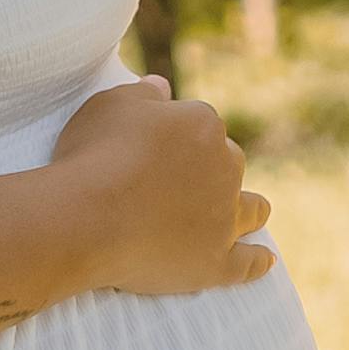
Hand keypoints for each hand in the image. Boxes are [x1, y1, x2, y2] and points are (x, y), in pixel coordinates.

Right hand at [51, 77, 274, 300]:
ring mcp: (224, 218)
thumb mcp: (110, 105)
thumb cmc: (93, 157)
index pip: (202, 125)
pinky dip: (256, 261)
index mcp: (203, 125)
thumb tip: (162, 86)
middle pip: (229, 164)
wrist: (84, 218)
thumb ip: (142, 93)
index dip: (180, 137)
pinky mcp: (217, 261)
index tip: (160, 150)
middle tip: (185, 185)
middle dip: (214, 170)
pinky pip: (248, 263)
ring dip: (250, 210)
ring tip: (250, 215)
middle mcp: (225, 168)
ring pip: (252, 210)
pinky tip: (264, 261)